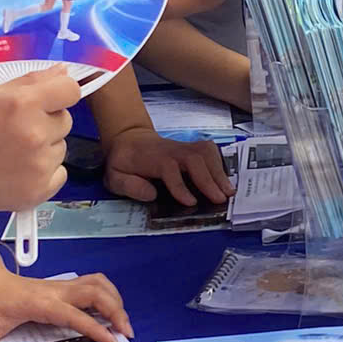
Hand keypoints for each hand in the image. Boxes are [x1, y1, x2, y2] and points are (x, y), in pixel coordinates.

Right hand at [0, 66, 82, 215]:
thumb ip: (31, 82)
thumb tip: (63, 72)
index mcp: (22, 104)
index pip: (70, 91)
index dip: (60, 93)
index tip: (48, 101)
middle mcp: (35, 134)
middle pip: (65, 120)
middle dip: (46, 122)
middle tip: (14, 130)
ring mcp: (38, 166)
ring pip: (61, 148)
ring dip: (44, 148)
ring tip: (10, 152)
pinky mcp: (38, 191)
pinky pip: (59, 173)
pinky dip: (44, 173)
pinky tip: (17, 171)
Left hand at [0, 251, 130, 341]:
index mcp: (41, 302)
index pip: (74, 314)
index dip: (94, 327)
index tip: (110, 340)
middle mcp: (56, 291)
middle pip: (96, 293)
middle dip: (116, 311)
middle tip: (126, 333)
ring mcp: (62, 286)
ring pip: (98, 284)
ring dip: (115, 300)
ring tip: (123, 322)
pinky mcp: (64, 286)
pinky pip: (93, 283)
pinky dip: (108, 293)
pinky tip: (111, 308)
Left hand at [101, 128, 231, 207]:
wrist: (129, 139)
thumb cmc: (123, 162)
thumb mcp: (114, 177)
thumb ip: (128, 186)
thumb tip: (151, 194)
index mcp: (150, 159)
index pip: (168, 168)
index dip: (179, 185)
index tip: (191, 202)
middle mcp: (170, 150)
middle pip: (193, 159)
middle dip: (208, 179)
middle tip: (220, 199)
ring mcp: (182, 147)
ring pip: (204, 153)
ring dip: (218, 171)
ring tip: (228, 192)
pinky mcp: (190, 148)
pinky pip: (209, 151)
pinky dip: (220, 164)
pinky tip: (224, 180)